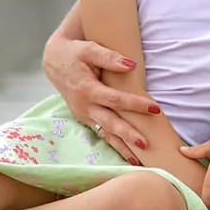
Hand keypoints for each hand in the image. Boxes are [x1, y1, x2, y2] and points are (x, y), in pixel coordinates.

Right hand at [43, 35, 159, 161]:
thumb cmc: (75, 53)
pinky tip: (126, 154)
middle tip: (146, 144)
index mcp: (86, 89)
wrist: (54, 61)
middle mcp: (84, 106)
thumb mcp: (90, 49)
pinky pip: (101, 133)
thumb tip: (131, 65)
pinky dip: (113, 144)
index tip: (155, 108)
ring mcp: (83, 114)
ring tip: (137, 160)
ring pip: (105, 133)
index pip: (115, 100)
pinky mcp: (84, 118)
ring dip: (121, 147)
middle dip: (127, 135)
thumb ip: (109, 58)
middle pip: (109, 123)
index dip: (135, 104)